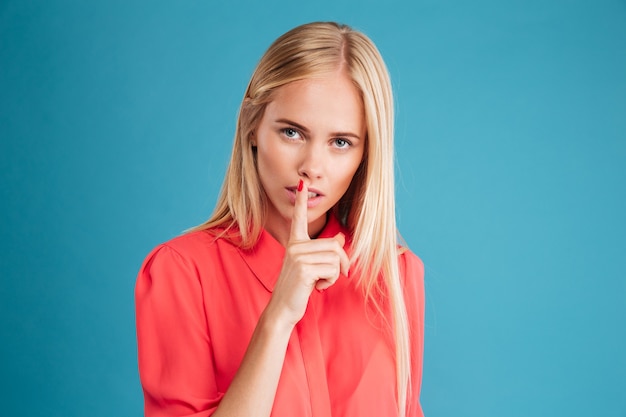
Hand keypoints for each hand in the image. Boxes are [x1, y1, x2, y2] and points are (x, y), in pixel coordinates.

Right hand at [265, 180, 349, 329]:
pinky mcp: (304, 268)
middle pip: (334, 245)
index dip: (302, 202)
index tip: (301, 183)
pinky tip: (316, 287)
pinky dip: (330, 282)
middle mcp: (295, 246)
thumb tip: (341, 237)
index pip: (299, 219)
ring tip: (318, 283)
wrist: (283, 309)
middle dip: (341, 263)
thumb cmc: (297, 289)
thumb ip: (324, 252)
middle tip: (330, 277)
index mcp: (295, 243)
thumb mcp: (312, 267)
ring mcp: (298, 256)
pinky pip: (332, 270)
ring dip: (334, 275)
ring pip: (335, 258)